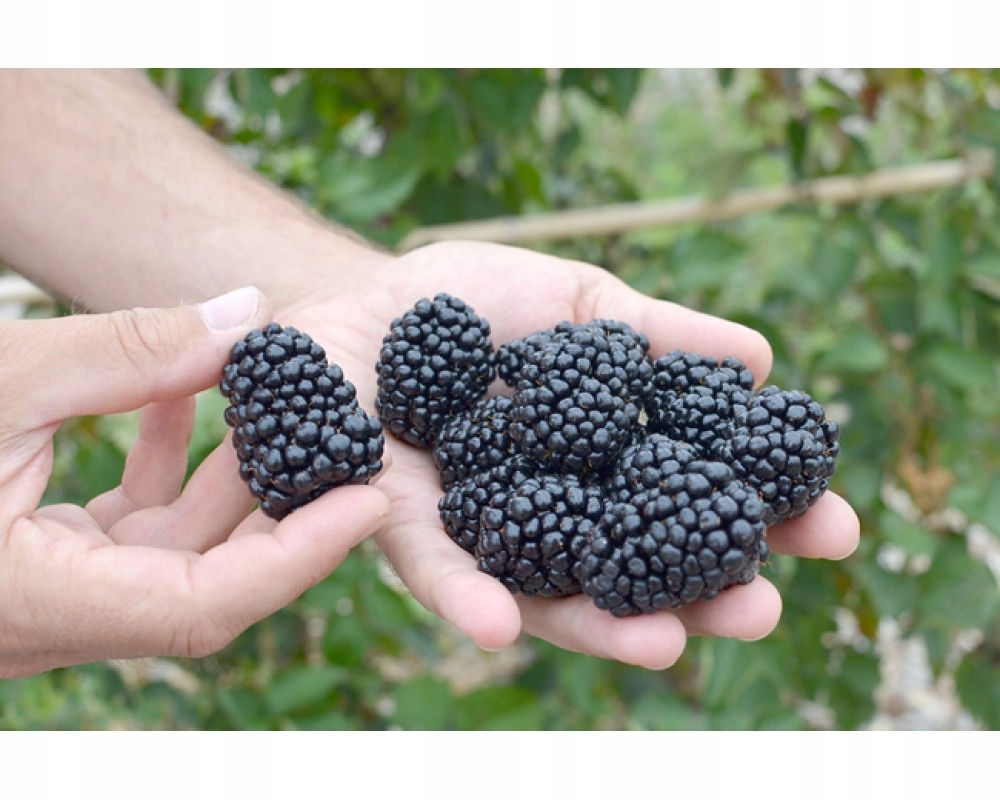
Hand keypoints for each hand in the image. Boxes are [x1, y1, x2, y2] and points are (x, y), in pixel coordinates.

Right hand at [0, 288, 388, 677]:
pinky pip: (133, 524)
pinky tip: (186, 398)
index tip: (375, 500)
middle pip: (212, 579)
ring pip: (176, 547)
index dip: (302, 555)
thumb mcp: (2, 379)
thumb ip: (125, 351)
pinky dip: (167, 464)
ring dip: (227, 472)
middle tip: (352, 443)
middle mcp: (54, 616)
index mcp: (40, 603)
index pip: (206, 605)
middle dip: (286, 505)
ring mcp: (53, 591)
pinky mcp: (45, 561)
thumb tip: (244, 316)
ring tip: (277, 402)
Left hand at [279, 241, 861, 669]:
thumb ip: (654, 334)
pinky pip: (438, 570)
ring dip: (605, 626)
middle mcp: (551, 507)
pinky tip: (505, 626)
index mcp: (599, 458)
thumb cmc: (469, 305)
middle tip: (764, 609)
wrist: (359, 301)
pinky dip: (471, 599)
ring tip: (666, 644)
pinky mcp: (405, 531)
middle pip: (634, 563)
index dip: (758, 513)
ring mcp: (482, 529)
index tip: (831, 525)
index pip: (689, 496)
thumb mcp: (575, 305)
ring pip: (549, 591)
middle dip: (700, 591)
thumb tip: (761, 362)